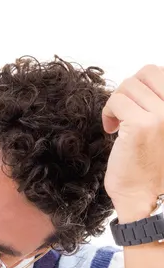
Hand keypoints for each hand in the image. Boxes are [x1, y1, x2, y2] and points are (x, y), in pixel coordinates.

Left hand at [103, 65, 163, 221]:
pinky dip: (108, 112)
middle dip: (127, 90)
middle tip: (123, 112)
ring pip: (128, 86)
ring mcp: (162, 115)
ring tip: (117, 124)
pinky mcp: (141, 125)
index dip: (141, 85)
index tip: (134, 106)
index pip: (158, 72)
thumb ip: (156, 105)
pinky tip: (111, 130)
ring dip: (116, 103)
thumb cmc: (148, 164)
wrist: (142, 195)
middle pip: (144, 73)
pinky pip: (117, 101)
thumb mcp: (161, 128)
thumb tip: (138, 81)